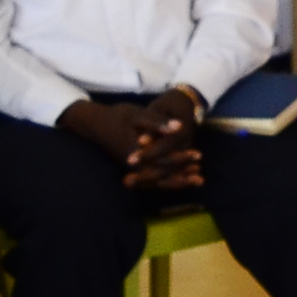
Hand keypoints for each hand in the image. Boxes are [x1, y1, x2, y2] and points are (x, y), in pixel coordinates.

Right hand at [61, 92, 204, 189]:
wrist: (96, 122)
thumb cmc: (118, 116)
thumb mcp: (138, 114)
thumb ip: (158, 122)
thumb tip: (180, 126)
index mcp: (135, 152)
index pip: (162, 161)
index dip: (181, 159)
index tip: (198, 155)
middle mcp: (133, 165)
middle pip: (160, 177)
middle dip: (181, 177)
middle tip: (201, 177)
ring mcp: (132, 168)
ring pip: (156, 181)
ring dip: (176, 181)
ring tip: (196, 180)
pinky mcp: (133, 167)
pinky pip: (152, 178)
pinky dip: (167, 179)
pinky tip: (182, 176)